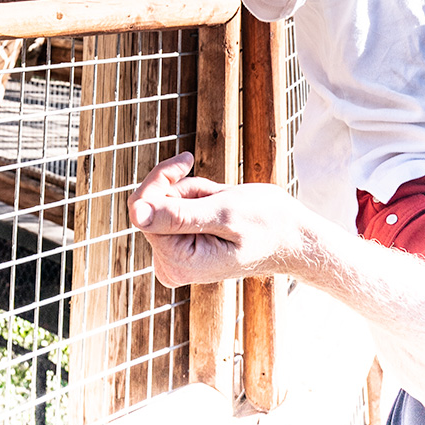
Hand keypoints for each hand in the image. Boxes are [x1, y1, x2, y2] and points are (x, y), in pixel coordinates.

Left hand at [128, 153, 309, 286]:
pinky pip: (172, 207)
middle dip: (182, 188)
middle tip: (214, 194)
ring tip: (220, 202)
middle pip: (150, 204)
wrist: (288, 235)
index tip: (187, 160)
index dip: (162, 178)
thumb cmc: (264, 223)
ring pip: (163, 202)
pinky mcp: (179, 246)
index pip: (142, 209)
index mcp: (177, 262)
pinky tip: (216, 204)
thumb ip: (177, 215)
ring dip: (191, 191)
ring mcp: (174, 257)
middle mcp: (170, 265)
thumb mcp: (222, 213)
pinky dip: (193, 196)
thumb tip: (135, 214)